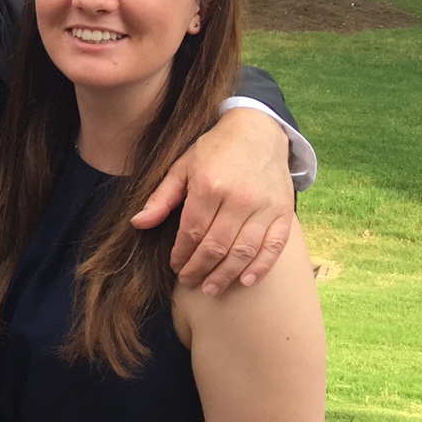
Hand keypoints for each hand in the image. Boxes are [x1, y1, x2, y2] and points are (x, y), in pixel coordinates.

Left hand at [131, 107, 293, 296]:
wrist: (258, 132)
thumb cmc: (214, 150)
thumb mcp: (181, 167)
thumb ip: (161, 197)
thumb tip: (137, 224)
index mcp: (208, 186)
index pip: (191, 231)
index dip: (181, 254)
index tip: (175, 266)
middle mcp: (238, 199)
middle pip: (216, 246)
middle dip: (200, 269)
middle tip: (190, 282)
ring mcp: (264, 207)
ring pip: (243, 251)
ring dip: (225, 275)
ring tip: (211, 288)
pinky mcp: (283, 212)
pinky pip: (273, 246)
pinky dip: (260, 267)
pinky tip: (245, 280)